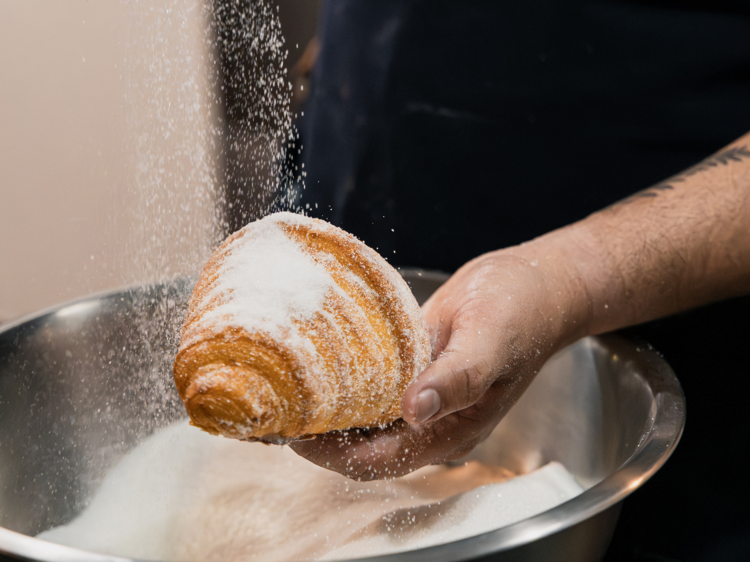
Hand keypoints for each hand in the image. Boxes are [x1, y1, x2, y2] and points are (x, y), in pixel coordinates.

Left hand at [291, 242, 587, 479]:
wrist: (533, 282)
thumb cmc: (521, 312)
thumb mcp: (489, 342)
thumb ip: (456, 379)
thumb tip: (415, 410)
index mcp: (449, 430)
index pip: (377, 461)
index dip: (331, 455)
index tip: (293, 432)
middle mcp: (431, 420)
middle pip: (362, 446)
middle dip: (319, 436)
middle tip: (278, 409)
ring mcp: (421, 394)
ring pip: (364, 416)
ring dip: (328, 410)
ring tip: (288, 390)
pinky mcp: (414, 367)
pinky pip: (372, 384)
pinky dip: (345, 382)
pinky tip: (319, 365)